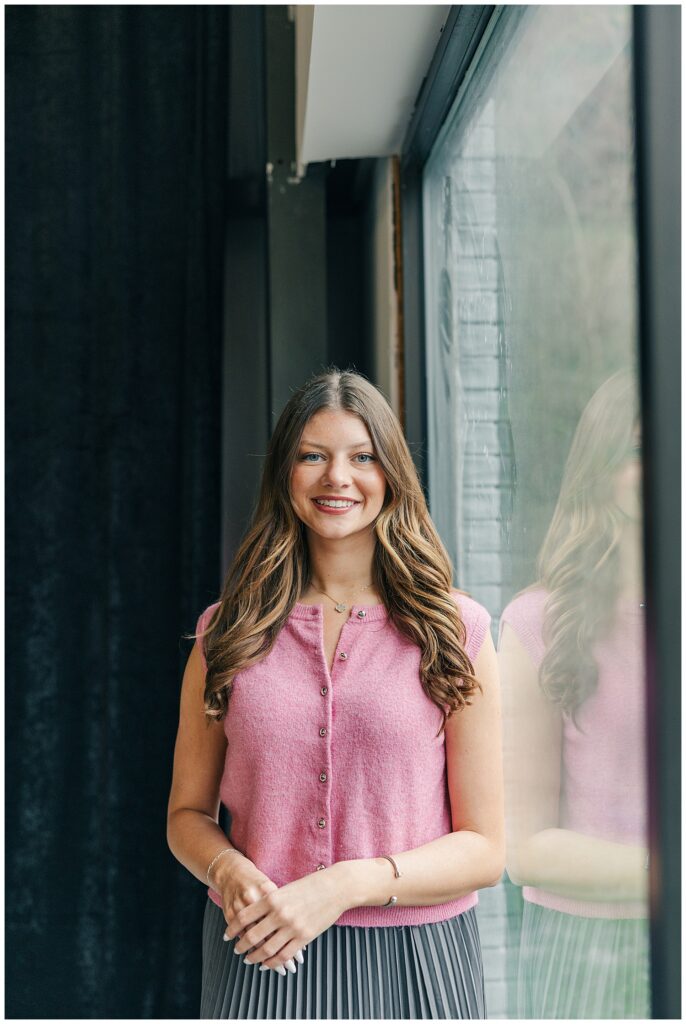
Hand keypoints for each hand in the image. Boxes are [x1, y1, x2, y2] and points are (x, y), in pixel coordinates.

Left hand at [226, 867, 349, 972]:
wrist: (336, 887)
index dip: (232, 928)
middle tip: (236, 949)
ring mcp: (293, 927)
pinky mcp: (305, 937)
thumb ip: (272, 901)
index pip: (244, 916)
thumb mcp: (287, 888)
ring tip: (249, 960)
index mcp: (273, 898)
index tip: (227, 935)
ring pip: (267, 949)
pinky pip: (284, 955)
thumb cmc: (312, 884)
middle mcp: (280, 913)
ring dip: (255, 957)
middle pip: (252, 935)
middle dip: (241, 945)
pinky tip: (267, 964)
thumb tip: (256, 916)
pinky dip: (273, 963)